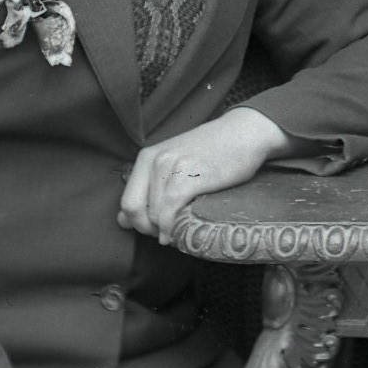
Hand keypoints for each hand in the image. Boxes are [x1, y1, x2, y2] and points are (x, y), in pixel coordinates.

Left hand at [119, 106, 285, 242]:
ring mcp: (172, 168)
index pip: (126, 201)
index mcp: (147, 157)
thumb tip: (122, 220)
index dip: (138, 222)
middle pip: (134, 210)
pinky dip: (173, 227)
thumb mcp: (175, 163)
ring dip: (164, 230)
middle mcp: (155, 160)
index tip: (155, 228)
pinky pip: (170, 212)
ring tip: (179, 230)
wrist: (245, 133)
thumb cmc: (214, 151)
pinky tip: (181, 230)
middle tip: (166, 234)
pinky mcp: (190, 177)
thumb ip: (149, 188)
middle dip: (147, 229)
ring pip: (154, 214)